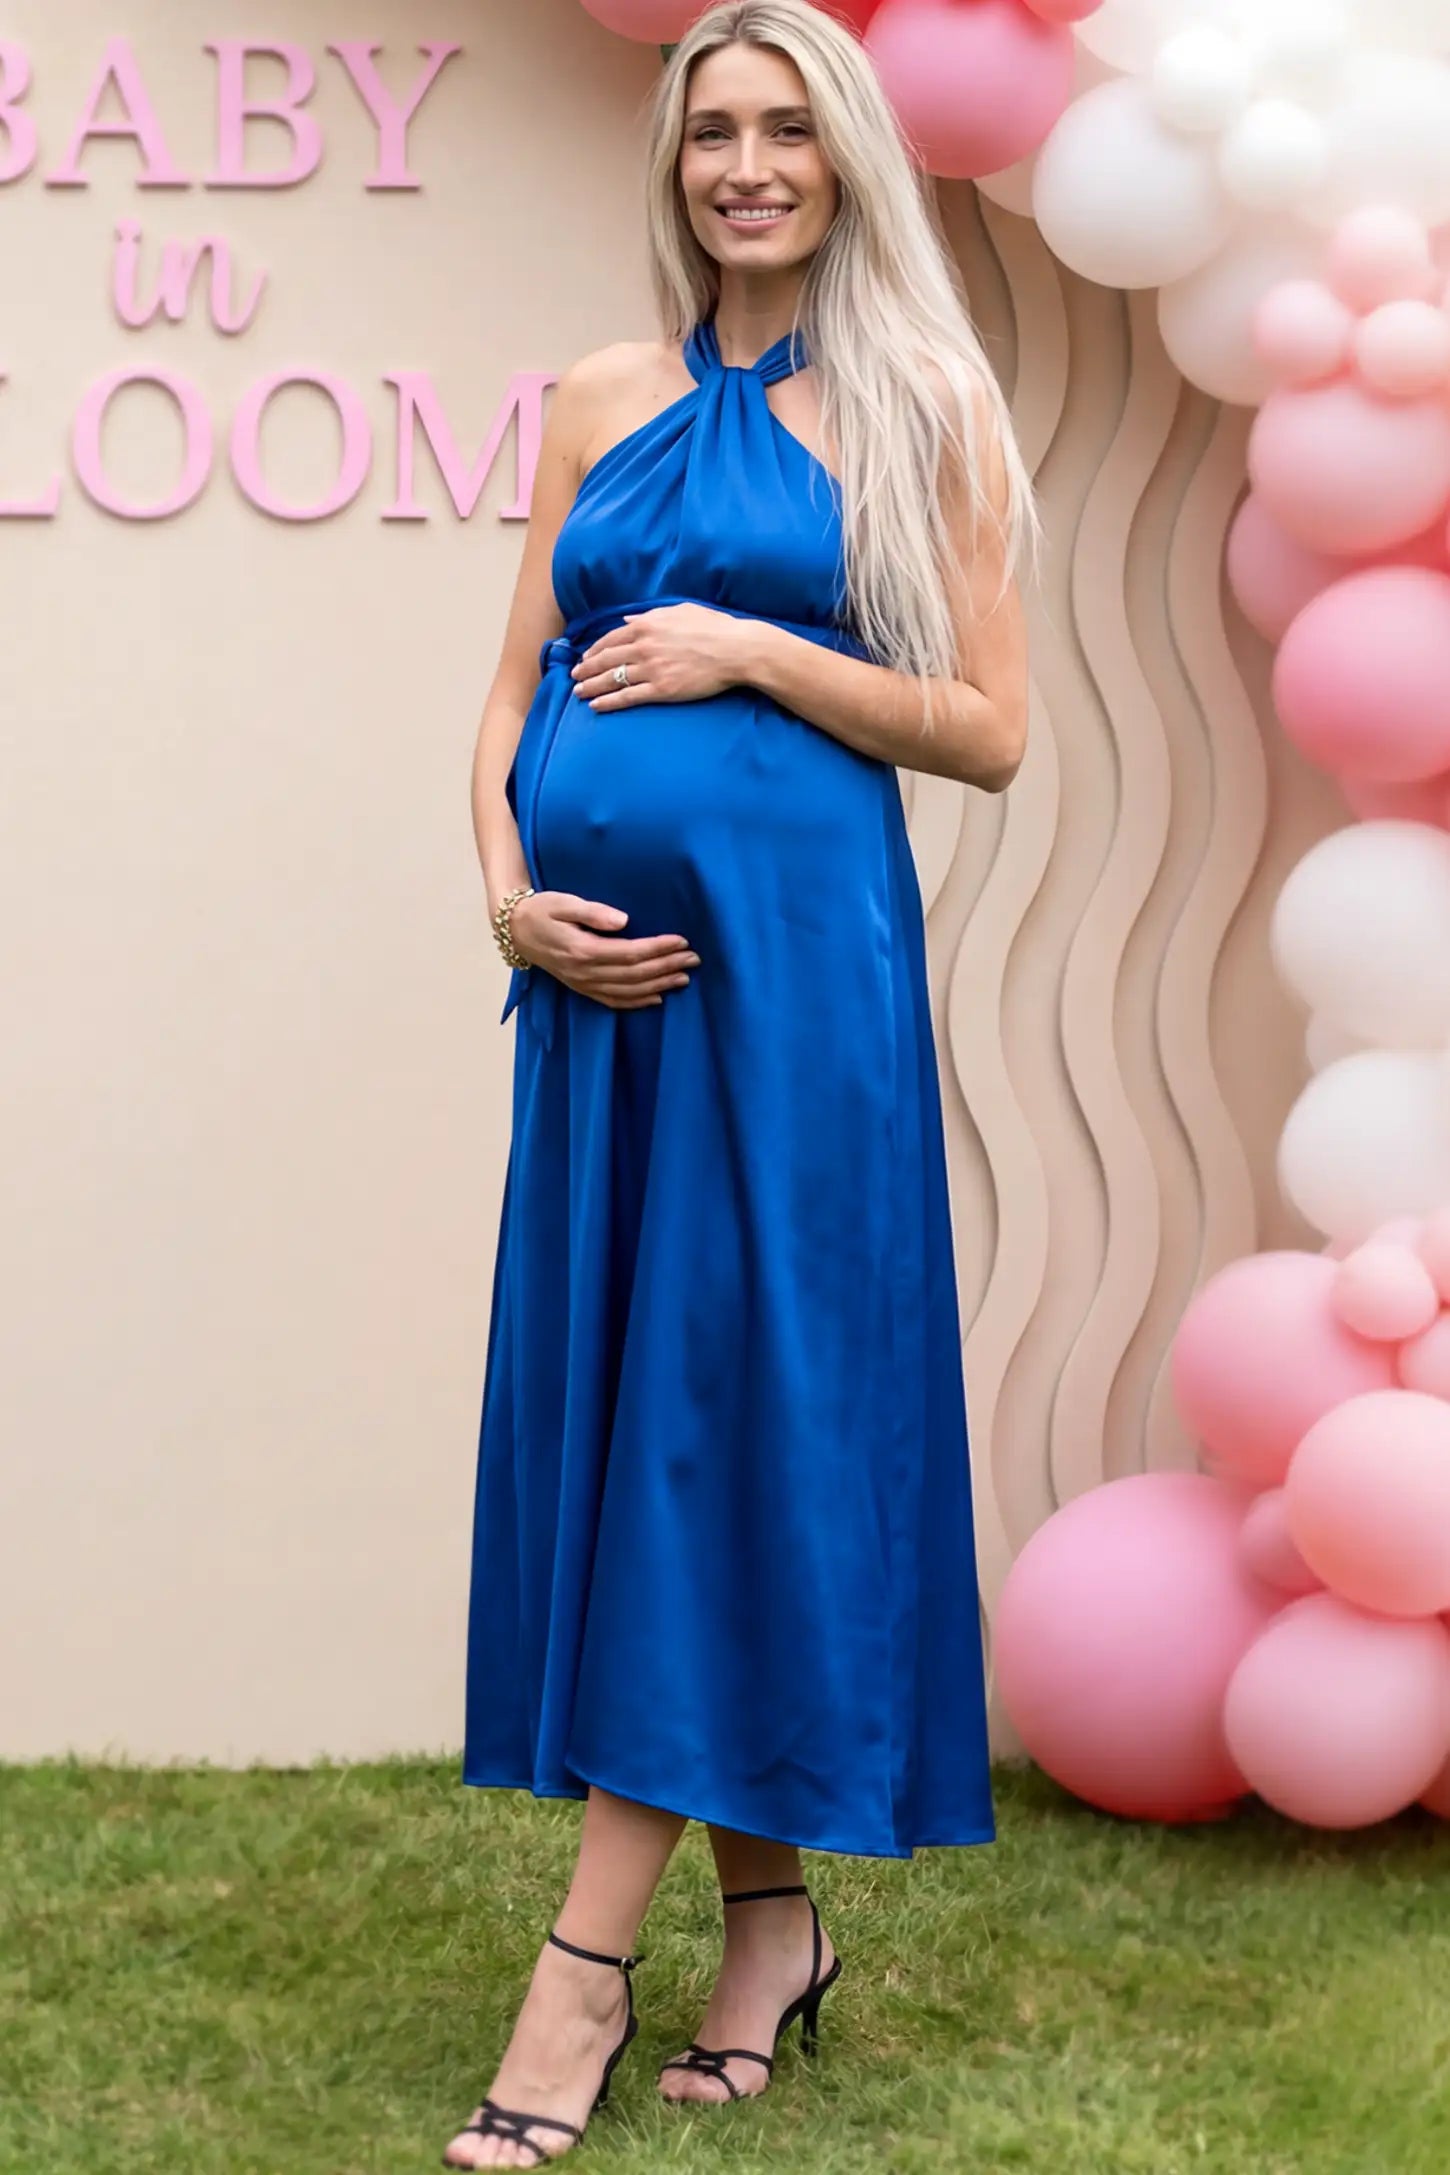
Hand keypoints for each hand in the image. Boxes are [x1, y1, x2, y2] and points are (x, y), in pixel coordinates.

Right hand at [509, 890, 699, 1009]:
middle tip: (693, 959)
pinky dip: (637, 1002)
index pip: (630, 953)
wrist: (515, 931)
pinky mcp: (581, 988)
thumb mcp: (564, 902)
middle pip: (634, 974)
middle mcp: (585, 972)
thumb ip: (593, 912)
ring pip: (628, 991)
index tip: (681, 941)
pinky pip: (613, 1001)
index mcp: (582, 950)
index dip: (658, 948)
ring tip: (684, 978)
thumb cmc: (541, 910)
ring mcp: (583, 984)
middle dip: (666, 966)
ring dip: (659, 985)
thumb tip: (624, 920)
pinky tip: (657, 998)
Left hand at [571, 602, 750, 709]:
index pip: (611, 639)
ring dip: (592, 686)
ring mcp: (651, 669)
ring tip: (579, 693)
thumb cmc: (714, 628)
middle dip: (586, 669)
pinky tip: (596, 706)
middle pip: (606, 659)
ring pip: (613, 679)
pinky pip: (628, 697)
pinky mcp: (661, 690)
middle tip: (574, 677)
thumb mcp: (680, 611)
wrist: (735, 650)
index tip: (584, 657)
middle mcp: (644, 646)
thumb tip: (627, 620)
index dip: (594, 650)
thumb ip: (650, 615)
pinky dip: (609, 702)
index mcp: (647, 625)